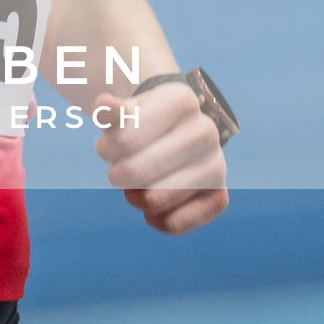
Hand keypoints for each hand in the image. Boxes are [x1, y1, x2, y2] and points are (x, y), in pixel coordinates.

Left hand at [92, 82, 228, 235]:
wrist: (172, 132)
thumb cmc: (141, 122)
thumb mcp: (123, 110)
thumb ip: (109, 110)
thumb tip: (105, 106)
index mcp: (181, 101)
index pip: (125, 141)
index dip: (106, 150)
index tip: (105, 147)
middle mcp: (205, 130)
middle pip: (137, 172)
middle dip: (118, 176)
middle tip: (117, 172)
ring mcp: (216, 163)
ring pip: (158, 199)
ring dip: (136, 199)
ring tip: (133, 191)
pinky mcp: (218, 193)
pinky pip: (184, 221)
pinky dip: (163, 222)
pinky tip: (151, 213)